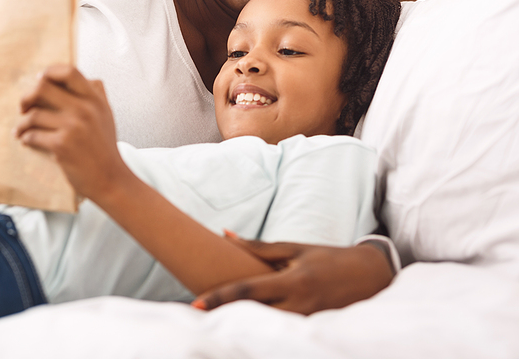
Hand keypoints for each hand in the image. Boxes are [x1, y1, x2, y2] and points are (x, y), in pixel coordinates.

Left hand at [14, 65, 125, 199]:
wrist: (111, 180)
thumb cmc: (105, 149)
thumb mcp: (107, 116)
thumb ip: (98, 95)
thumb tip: (89, 78)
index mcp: (95, 100)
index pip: (69, 71)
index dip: (49, 72)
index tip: (40, 80)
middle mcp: (84, 109)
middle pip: (43, 87)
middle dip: (27, 97)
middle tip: (23, 107)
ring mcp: (73, 127)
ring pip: (34, 114)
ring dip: (22, 123)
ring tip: (21, 129)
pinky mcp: (62, 146)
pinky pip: (33, 135)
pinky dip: (26, 137)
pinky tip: (26, 140)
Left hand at [192, 237, 394, 314]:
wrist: (373, 276)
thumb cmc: (329, 258)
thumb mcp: (296, 249)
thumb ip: (259, 247)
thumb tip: (225, 235)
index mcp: (293, 281)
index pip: (247, 291)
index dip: (219, 298)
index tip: (195, 304)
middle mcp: (300, 305)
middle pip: (254, 317)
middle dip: (225, 319)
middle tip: (197, 319)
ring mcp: (309, 321)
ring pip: (269, 330)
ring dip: (243, 328)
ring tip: (215, 327)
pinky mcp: (315, 330)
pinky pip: (285, 334)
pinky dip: (265, 333)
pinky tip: (248, 334)